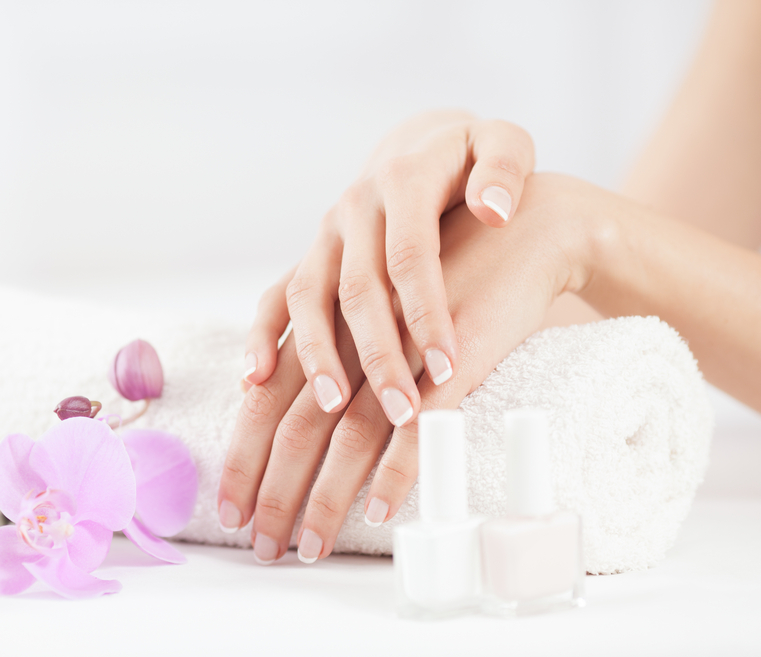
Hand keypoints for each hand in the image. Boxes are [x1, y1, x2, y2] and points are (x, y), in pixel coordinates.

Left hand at [220, 173, 607, 562]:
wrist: (517, 224)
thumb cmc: (437, 266)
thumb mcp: (366, 295)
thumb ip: (321, 337)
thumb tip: (261, 386)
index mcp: (324, 312)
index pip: (266, 393)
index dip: (244, 451)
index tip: (231, 505)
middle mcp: (350, 327)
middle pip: (295, 419)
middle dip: (274, 487)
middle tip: (260, 544)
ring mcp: (401, 341)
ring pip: (349, 429)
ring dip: (326, 492)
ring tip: (311, 544)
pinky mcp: (453, 352)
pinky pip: (420, 419)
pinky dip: (398, 467)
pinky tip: (380, 509)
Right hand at [242, 110, 535, 429]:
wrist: (419, 142)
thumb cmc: (470, 155)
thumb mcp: (501, 142)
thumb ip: (504, 170)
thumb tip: (492, 211)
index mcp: (403, 180)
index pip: (411, 255)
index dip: (426, 313)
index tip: (448, 368)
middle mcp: (355, 206)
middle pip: (358, 287)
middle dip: (377, 353)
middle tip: (401, 411)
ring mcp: (327, 234)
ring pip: (309, 296)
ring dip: (316, 353)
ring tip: (331, 406)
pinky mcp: (313, 255)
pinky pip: (277, 296)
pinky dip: (261, 336)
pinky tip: (255, 381)